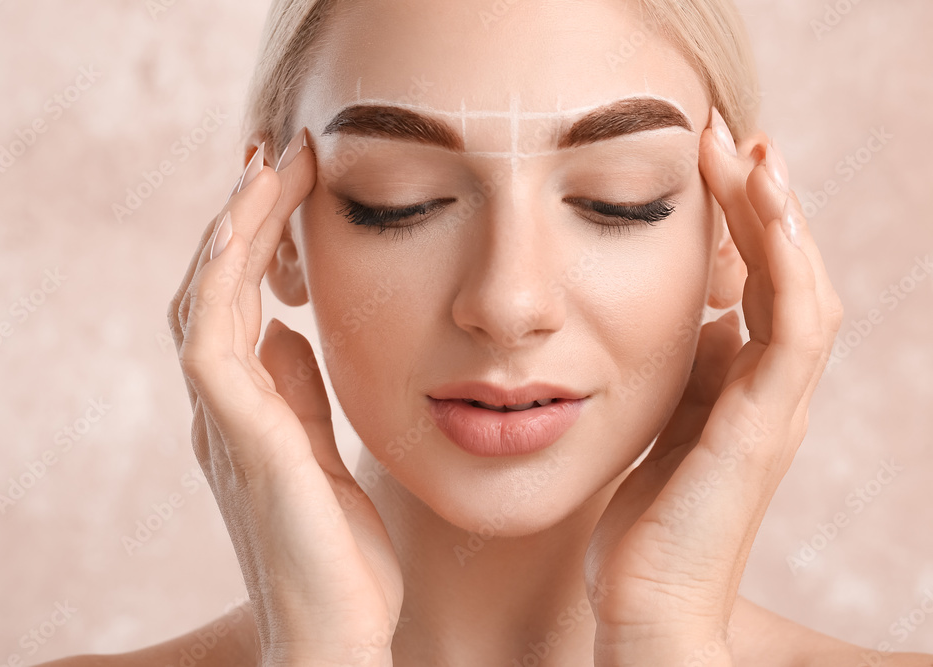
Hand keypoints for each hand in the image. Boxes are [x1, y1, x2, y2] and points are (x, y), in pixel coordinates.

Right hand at [167, 133, 403, 666]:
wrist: (338, 635)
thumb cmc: (339, 554)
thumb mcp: (326, 453)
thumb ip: (301, 395)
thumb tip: (290, 330)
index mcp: (247, 413)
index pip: (236, 307)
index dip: (255, 244)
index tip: (293, 185)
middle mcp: (223, 412)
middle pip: (212, 291)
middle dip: (241, 219)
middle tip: (277, 153)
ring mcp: (224, 425)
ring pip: (204, 303)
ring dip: (232, 230)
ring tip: (267, 168)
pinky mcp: (241, 439)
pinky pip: (212, 342)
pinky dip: (223, 280)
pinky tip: (250, 231)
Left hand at [583, 108, 843, 664]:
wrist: (648, 605)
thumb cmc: (642, 526)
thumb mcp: (653, 426)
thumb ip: (674, 375)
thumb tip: (685, 319)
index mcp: (739, 389)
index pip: (755, 288)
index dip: (739, 226)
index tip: (706, 167)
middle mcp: (768, 392)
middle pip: (783, 276)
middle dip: (760, 204)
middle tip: (730, 138)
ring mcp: (775, 408)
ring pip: (801, 289)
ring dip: (779, 217)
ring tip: (749, 152)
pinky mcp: (765, 426)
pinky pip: (796, 328)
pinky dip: (788, 263)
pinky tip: (763, 208)